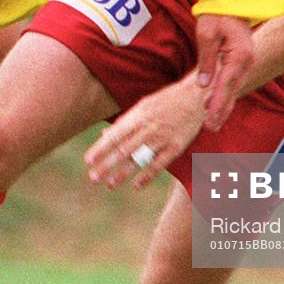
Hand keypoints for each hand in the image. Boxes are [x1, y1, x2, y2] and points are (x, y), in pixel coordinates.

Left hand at [83, 74, 205, 189]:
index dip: (100, 149)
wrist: (195, 97)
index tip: (88, 161)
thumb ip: (124, 122)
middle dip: (106, 165)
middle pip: (123, 150)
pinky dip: (147, 176)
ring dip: (123, 173)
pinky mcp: (176, 147)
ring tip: (110, 184)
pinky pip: (159, 165)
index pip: (114, 135)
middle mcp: (148, 128)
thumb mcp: (142, 106)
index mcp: (138, 116)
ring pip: (139, 159)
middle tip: (93, 179)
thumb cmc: (166, 101)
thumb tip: (103, 136)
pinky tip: (136, 185)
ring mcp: (162, 138)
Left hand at [194, 13, 251, 131]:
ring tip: (212, 120)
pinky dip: (226, 93)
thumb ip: (206, 61)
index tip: (209, 120)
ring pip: (234, 88)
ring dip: (223, 104)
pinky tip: (216, 102)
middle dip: (221, 110)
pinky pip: (234, 80)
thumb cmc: (218, 13)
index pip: (226, 86)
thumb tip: (203, 85)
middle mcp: (247, 61)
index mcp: (239, 56)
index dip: (217, 104)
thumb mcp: (206, 34)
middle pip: (233, 91)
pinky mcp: (242, 59)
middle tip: (210, 128)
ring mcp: (247, 61)